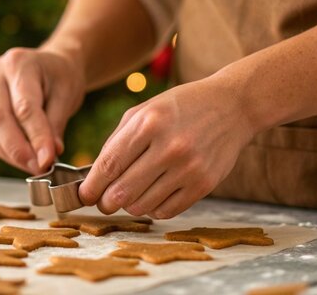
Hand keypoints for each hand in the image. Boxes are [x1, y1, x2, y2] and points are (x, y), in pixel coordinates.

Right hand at [0, 47, 84, 173]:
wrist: (49, 66)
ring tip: (33, 166)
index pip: (24, 107)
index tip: (48, 161)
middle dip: (19, 150)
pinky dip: (3, 150)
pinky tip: (22, 158)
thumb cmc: (59, 78)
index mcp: (19, 63)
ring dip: (10, 154)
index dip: (36, 137)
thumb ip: (55, 126)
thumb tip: (46, 158)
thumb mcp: (66, 95)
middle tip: (39, 168)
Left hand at [78, 77, 255, 218]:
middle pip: (122, 191)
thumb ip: (116, 141)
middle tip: (104, 202)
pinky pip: (166, 211)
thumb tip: (95, 176)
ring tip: (129, 196)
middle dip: (106, 202)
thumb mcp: (143, 111)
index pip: (109, 165)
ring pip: (142, 206)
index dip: (91, 186)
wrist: (232, 106)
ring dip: (129, 206)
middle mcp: (169, 147)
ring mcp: (189, 168)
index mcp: (148, 123)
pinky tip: (152, 196)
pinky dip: (153, 209)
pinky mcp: (204, 184)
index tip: (84, 196)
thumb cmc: (180, 107)